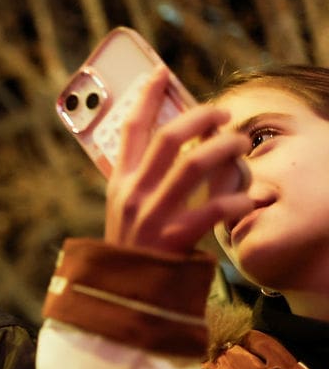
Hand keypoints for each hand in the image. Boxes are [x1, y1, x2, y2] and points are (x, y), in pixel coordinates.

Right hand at [104, 67, 254, 253]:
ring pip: (194, 165)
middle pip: (169, 138)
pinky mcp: (172, 239)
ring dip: (224, 149)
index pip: (130, 130)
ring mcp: (152, 216)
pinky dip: (236, 202)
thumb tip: (162, 148)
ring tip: (241, 145)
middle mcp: (133, 194)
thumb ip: (138, 181)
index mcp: (120, 183)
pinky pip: (212, 210)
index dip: (146, 97)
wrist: (125, 294)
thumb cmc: (132, 250)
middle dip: (202, 117)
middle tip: (224, 113)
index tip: (161, 73)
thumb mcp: (124, 211)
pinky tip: (250, 199)